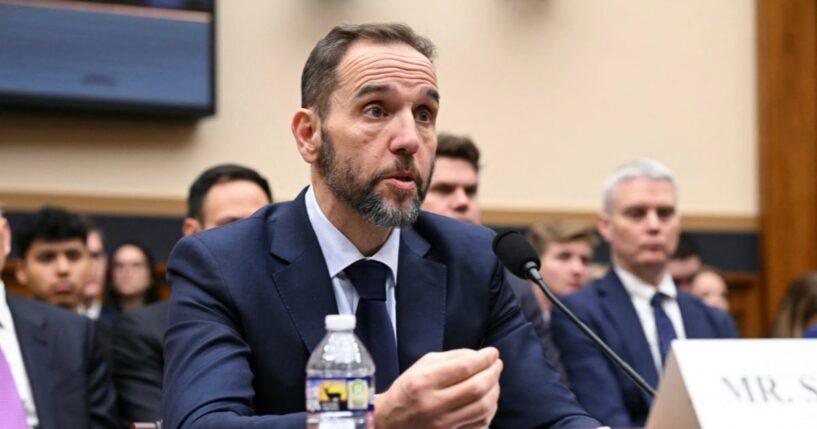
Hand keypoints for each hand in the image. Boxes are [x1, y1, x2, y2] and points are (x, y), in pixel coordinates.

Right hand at [374, 347, 502, 428]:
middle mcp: (433, 404)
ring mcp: (442, 424)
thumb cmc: (408, 388)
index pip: (464, 367)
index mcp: (424, 381)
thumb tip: (479, 355)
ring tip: (494, 381)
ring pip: (483, 407)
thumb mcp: (422, 365)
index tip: (493, 352)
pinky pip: (480, 424)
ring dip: (495, 391)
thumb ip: (452, 357)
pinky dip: (490, 410)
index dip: (484, 358)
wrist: (390, 422)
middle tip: (497, 364)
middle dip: (493, 373)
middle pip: (477, 388)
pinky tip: (488, 399)